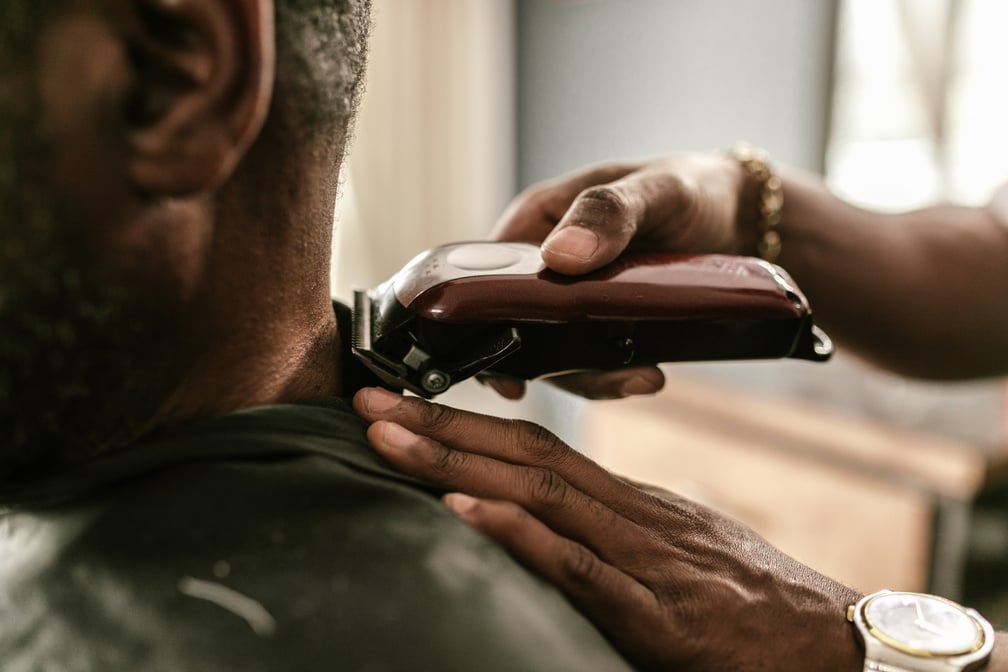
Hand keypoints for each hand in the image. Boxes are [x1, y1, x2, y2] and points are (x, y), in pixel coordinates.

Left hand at [353, 387, 862, 671]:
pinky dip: (516, 533)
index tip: (410, 407)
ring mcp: (644, 562)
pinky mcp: (657, 617)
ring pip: (539, 496)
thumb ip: (620, 543)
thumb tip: (554, 532)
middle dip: (442, 426)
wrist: (840, 649)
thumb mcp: (683, 559)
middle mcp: (632, 518)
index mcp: (635, 507)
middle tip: (369, 402)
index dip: (470, 426)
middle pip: (525, 458)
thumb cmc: (759, 608)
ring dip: (456, 461)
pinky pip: (576, 567)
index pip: (540, 451)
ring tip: (388, 438)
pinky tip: (463, 508)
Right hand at [482, 152, 752, 399]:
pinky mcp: (604, 327)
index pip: (483, 277)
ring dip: (590, 376)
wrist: (746, 220)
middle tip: (595, 378)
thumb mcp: (655, 191)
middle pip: (516, 327)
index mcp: (535, 223)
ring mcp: (573, 301)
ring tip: (640, 378)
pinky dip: (614, 374)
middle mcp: (544, 266)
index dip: (483, 324)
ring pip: (554, 354)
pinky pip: (591, 360)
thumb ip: (608, 214)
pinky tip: (646, 375)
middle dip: (548, 364)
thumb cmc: (691, 188)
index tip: (504, 368)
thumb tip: (560, 255)